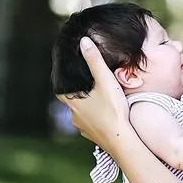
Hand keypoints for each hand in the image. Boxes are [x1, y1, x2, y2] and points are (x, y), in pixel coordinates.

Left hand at [56, 37, 130, 153]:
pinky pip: (91, 125)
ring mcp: (83, 128)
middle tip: (88, 85)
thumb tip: (83, 41)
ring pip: (81, 113)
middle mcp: (73, 116)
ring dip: (87, 107)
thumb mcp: (105, 81)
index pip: (61, 88)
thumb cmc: (113, 110)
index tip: (71, 74)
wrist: (122, 141)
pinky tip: (105, 116)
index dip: (65, 80)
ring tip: (99, 99)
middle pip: (72, 101)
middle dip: (79, 93)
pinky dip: (95, 119)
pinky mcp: (93, 136)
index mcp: (72, 101)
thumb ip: (95, 61)